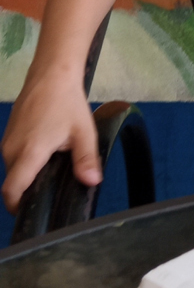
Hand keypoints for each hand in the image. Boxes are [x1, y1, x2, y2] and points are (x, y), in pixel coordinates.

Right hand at [1, 68, 101, 213]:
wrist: (51, 74)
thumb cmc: (66, 102)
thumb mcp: (83, 132)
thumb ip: (86, 160)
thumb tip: (91, 182)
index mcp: (29, 153)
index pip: (12, 189)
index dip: (17, 206)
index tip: (31, 213)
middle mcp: (11, 149)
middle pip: (13, 181)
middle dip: (29, 190)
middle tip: (53, 191)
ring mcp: (7, 140)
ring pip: (14, 168)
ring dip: (29, 174)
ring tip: (53, 170)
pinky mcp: (9, 133)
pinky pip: (14, 155)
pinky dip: (27, 161)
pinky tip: (47, 154)